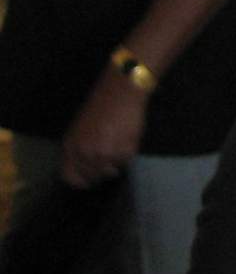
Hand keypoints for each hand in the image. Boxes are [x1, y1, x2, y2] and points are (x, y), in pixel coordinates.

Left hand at [59, 66, 147, 187]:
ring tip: (117, 147)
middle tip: (107, 161)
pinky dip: (126, 154)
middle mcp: (85, 155)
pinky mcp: (123, 153)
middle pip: (91, 177)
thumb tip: (81, 165)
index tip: (87, 178)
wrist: (121, 92)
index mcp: (70, 148)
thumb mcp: (79, 128)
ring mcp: (104, 156)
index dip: (79, 181)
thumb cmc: (99, 107)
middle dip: (99, 172)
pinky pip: (124, 162)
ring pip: (109, 172)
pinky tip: (126, 139)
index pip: (70, 177)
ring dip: (114, 163)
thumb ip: (77, 148)